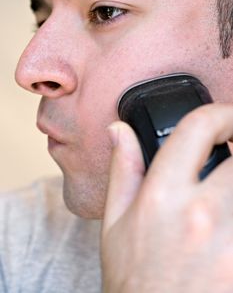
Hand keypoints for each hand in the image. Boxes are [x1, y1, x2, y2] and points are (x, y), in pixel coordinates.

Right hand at [101, 103, 232, 292]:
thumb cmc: (135, 281)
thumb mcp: (114, 222)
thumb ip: (123, 169)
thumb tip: (121, 131)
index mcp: (163, 196)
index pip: (198, 127)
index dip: (220, 112)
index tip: (225, 117)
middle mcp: (203, 213)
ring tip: (227, 184)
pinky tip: (229, 216)